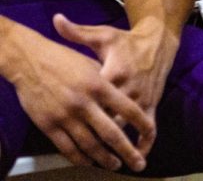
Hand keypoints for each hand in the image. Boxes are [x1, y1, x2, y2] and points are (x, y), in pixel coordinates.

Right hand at [5, 21, 154, 171]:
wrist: (30, 60)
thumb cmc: (65, 59)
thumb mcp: (93, 63)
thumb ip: (108, 82)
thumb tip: (123, 99)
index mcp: (100, 85)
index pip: (127, 109)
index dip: (141, 124)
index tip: (149, 134)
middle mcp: (84, 103)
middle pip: (111, 133)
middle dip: (127, 151)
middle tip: (137, 164)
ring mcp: (65, 116)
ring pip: (89, 145)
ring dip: (104, 159)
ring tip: (115, 165)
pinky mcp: (48, 125)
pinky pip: (66, 147)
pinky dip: (79, 158)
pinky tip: (88, 163)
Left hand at [53, 14, 178, 157]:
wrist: (159, 40)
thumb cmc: (126, 40)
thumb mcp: (102, 34)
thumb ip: (77, 32)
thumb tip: (56, 20)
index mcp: (114, 72)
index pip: (97, 97)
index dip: (86, 111)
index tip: (72, 124)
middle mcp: (129, 88)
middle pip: (112, 118)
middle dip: (102, 136)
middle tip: (92, 152)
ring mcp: (142, 97)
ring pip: (129, 126)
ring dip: (122, 144)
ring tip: (115, 162)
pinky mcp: (152, 102)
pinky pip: (150, 125)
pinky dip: (146, 141)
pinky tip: (140, 153)